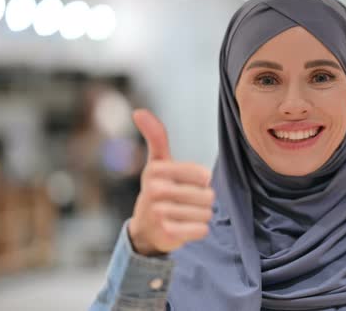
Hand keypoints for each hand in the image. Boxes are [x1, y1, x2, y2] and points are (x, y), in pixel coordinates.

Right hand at [128, 109, 213, 255]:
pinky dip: (199, 230)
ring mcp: (159, 213)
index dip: (203, 181)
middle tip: (186, 203)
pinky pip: (201, 230)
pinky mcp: (166, 234)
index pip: (203, 175)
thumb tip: (138, 111)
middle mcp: (155, 190)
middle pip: (207, 195)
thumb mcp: (158, 163)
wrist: (145, 229)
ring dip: (201, 216)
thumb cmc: (158, 190)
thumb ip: (156, 138)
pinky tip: (185, 228)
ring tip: (184, 215)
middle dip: (203, 201)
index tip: (188, 184)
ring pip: (206, 213)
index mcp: (157, 170)